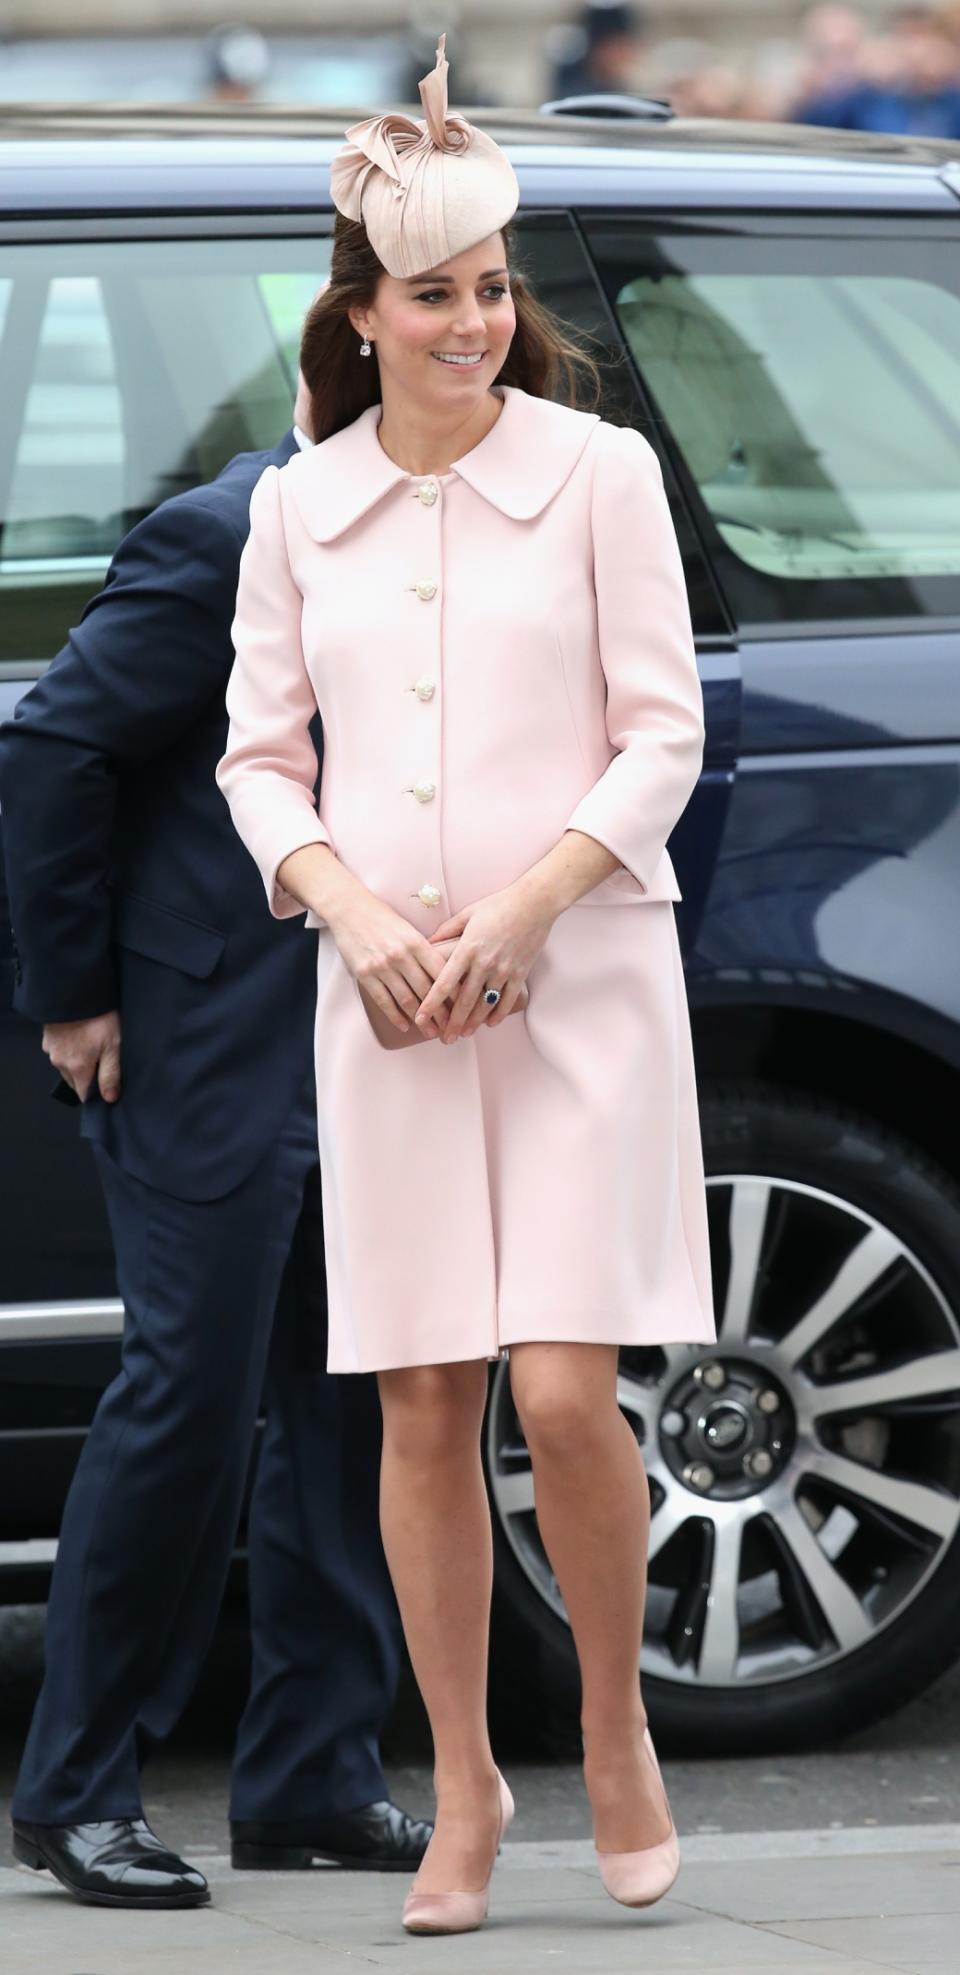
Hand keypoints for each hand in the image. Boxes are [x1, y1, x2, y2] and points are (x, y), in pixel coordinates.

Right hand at [42, 1011, 121, 1102]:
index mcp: (77, 1068)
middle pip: (76, 1080)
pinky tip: (81, 1034)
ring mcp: (52, 1049)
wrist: (75, 989)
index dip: (97, 1092)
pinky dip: (69, 1047)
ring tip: (93, 1042)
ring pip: (67, 1065)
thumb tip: (110, 1098)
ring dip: (78, 1060)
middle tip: (104, 1057)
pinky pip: (60, 1050)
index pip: (84, 1094)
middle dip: (89, 1075)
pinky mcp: (48, 1036)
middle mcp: (60, 1062)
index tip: (108, 1083)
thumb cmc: (97, 1016)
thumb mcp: (113, 1045)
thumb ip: (111, 1074)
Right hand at [326, 889, 453, 1039]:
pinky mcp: (365, 975)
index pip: (440, 972)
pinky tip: (405, 1025)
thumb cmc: (382, 918)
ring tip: (431, 1031)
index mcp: (415, 942)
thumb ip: (423, 949)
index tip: (463, 1006)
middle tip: (451, 1027)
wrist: (348, 909)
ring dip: (421, 1019)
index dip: (453, 992)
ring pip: (406, 999)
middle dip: (441, 1012)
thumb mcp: (408, 929)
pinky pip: (383, 1001)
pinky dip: (395, 1016)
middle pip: (426, 990)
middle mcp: (400, 955)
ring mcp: (382, 966)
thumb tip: (444, 972)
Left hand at [417, 881, 557, 1041]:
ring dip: (474, 1023)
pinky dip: (498, 1014)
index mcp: (467, 949)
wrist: (534, 903)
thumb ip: (446, 930)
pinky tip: (490, 1023)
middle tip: (444, 1038)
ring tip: (464, 1035)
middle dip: (452, 1022)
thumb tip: (428, 942)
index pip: (444, 983)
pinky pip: (507, 999)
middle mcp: (484, 963)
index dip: (431, 1003)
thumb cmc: (498, 905)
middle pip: (464, 1001)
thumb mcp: (467, 913)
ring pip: (485, 1004)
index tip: (421, 1018)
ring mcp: (503, 970)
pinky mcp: (520, 973)